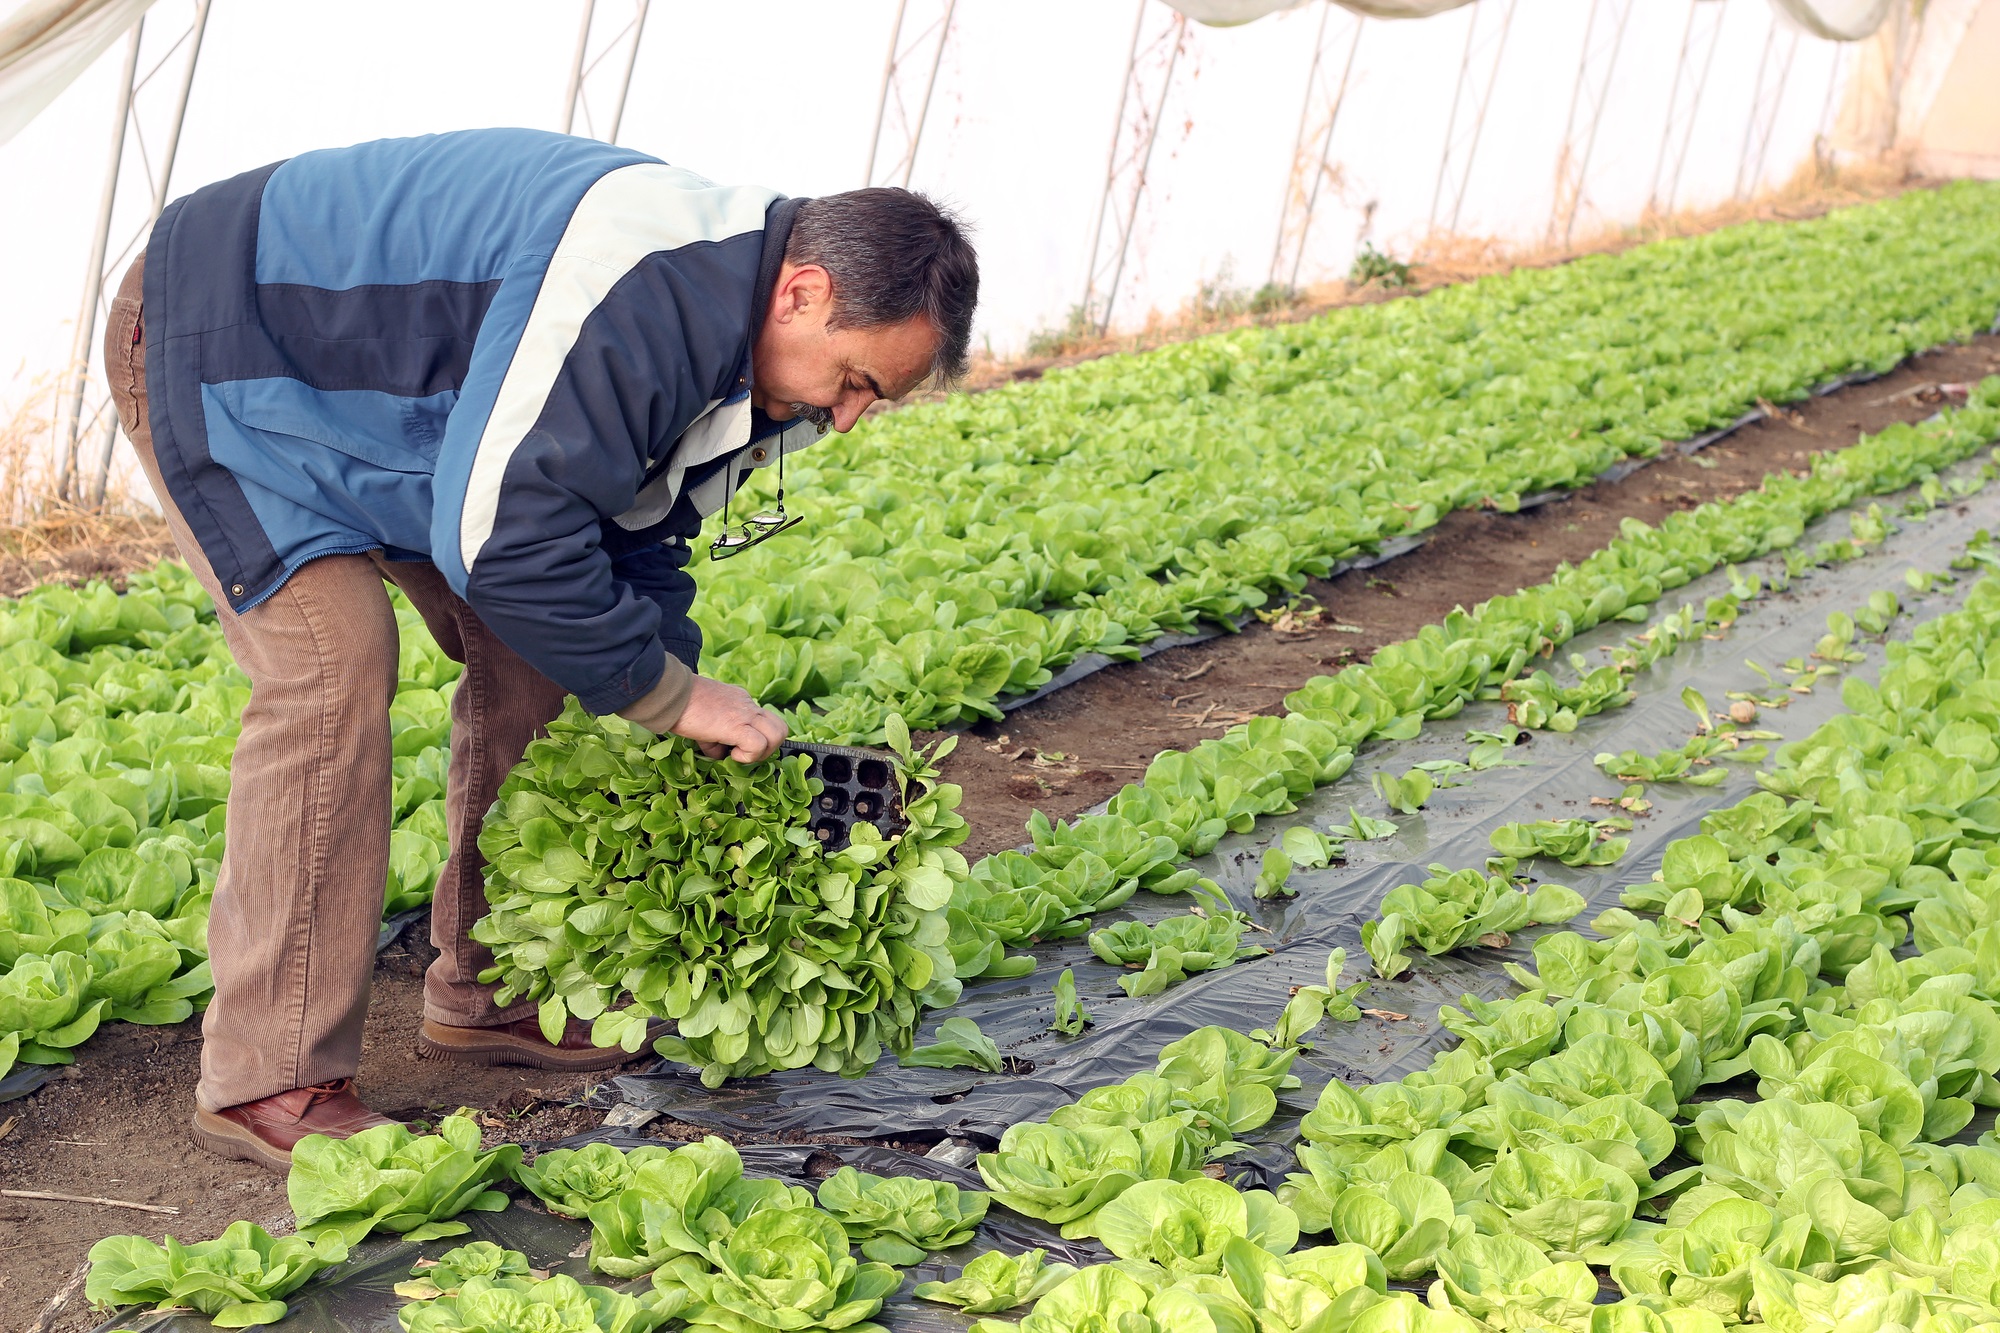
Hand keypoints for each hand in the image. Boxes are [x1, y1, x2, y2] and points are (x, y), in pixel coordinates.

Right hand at [672, 675, 787, 761]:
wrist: (670, 693)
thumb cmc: (679, 705)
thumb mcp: (703, 721)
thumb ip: (715, 737)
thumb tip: (720, 754)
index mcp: (740, 701)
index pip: (762, 720)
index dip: (754, 738)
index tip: (734, 746)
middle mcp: (748, 705)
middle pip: (779, 727)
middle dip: (768, 747)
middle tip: (745, 753)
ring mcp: (745, 714)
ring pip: (778, 734)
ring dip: (763, 752)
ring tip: (741, 754)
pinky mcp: (737, 726)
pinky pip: (758, 744)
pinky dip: (749, 756)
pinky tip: (732, 755)